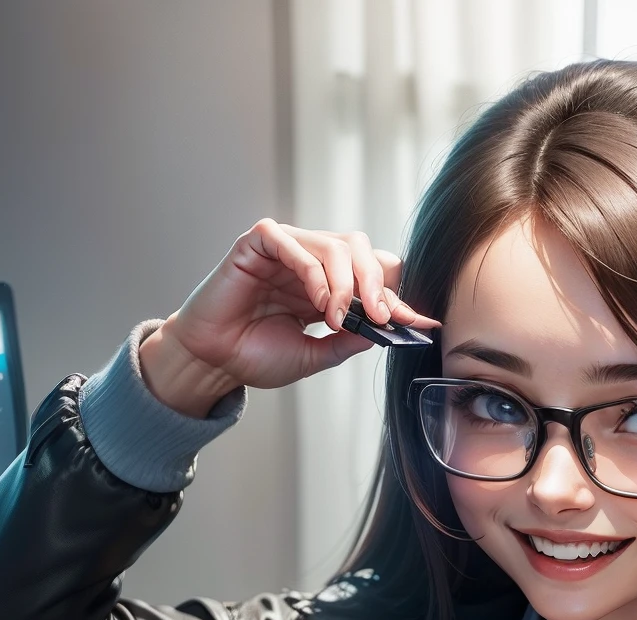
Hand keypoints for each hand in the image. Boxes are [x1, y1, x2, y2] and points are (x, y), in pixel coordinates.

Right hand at [138, 219, 438, 415]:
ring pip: (333, 245)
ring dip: (344, 284)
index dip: (398, 296)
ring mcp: (285, 250)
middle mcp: (310, 262)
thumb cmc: (256, 356)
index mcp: (327, 285)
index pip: (372, 276)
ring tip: (336, 318)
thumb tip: (389, 329)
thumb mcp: (315, 354)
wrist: (214, 361)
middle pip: (360, 250)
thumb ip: (349, 340)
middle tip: (381, 317)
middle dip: (376, 284)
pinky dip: (310, 270)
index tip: (422, 322)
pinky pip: (290, 241)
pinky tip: (316, 301)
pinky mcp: (256, 243)